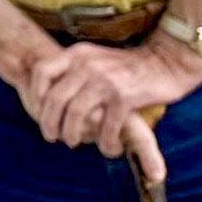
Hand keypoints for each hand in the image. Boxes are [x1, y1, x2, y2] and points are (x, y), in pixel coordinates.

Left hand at [30, 43, 201, 156]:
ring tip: (73, 143)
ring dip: (72, 134)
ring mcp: (106, 81)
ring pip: (76, 114)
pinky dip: (105, 141)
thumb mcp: (95, 57)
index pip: (41, 72)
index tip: (36, 111)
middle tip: (51, 137)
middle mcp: (88, 65)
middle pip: (56, 99)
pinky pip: (106, 126)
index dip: (34, 94)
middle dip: (49, 123)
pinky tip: (108, 148)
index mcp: (78, 54)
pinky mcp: (125, 97)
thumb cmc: (128, 66)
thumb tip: (47, 93)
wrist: (167, 62)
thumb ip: (74, 68)